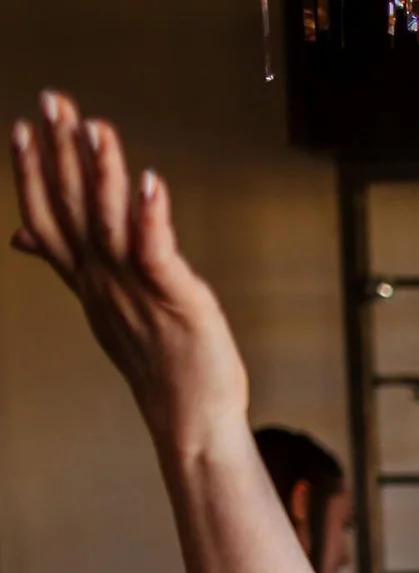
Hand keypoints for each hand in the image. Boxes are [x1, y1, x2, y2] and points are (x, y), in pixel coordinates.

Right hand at [11, 92, 249, 446]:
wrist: (189, 419)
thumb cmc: (156, 362)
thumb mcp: (102, 306)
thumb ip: (68, 263)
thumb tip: (22, 238)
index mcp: (87, 278)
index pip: (47, 216)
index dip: (31, 171)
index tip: (22, 127)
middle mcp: (103, 280)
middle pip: (71, 207)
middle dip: (59, 151)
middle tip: (51, 101)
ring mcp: (136, 289)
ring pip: (109, 222)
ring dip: (102, 172)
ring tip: (96, 128)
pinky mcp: (175, 298)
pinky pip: (157, 252)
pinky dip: (153, 216)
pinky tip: (151, 181)